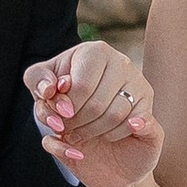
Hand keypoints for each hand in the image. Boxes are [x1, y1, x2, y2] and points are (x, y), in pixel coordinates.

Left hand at [26, 44, 163, 186]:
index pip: (81, 87)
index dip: (66, 109)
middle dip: (76, 124)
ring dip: (93, 132)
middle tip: (65, 130)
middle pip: (97, 104)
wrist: (90, 127)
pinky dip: (113, 135)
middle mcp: (121, 62)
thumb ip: (37, 81)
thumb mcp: (42, 88)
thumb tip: (50, 89)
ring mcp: (139, 83)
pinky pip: (133, 126)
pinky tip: (103, 135)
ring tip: (79, 134)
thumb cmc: (64, 100)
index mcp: (94, 52)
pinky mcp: (149, 106)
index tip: (56, 118)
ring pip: (116, 116)